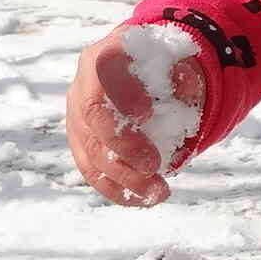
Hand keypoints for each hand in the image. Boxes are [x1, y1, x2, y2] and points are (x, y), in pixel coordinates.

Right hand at [66, 27, 206, 207]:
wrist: (136, 75)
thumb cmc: (156, 66)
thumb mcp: (171, 61)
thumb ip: (180, 73)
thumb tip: (184, 85)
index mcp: (101, 59)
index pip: (103, 74)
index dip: (121, 95)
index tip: (147, 114)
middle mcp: (81, 89)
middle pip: (93, 120)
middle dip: (123, 146)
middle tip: (153, 165)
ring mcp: (76, 120)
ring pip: (91, 154)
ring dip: (125, 178)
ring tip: (159, 192)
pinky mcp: (81, 146)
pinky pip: (92, 173)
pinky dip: (117, 190)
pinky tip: (144, 200)